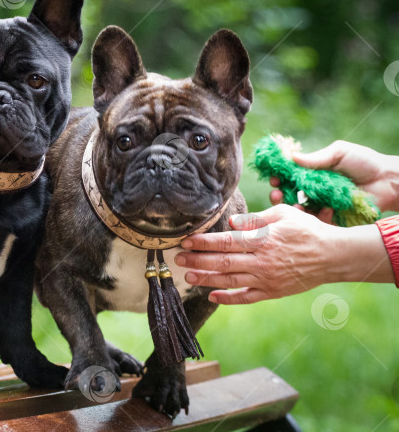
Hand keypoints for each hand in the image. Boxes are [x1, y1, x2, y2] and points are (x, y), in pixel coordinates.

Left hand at [175, 204, 393, 304]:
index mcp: (263, 240)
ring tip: (188, 276)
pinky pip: (246, 298)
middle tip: (178, 259)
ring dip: (206, 279)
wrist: (334, 256)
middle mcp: (262, 261)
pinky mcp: (273, 292)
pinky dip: (228, 298)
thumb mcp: (284, 214)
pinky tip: (212, 296)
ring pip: (230, 281)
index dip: (204, 242)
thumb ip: (255, 220)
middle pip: (223, 262)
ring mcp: (267, 279)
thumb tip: (230, 223)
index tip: (186, 241)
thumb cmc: (308, 230)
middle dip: (197, 261)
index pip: (226, 241)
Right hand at [269, 140, 398, 212]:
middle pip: (289, 194)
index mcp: (314, 173)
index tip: (273, 178)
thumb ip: (316, 158)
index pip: (289, 176)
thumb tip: (291, 157)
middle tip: (276, 194)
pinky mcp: (333, 217)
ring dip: (292, 208)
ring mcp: (323, 204)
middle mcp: (315, 189)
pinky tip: (322, 210)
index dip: (279, 177)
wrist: (389, 181)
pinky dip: (316, 216)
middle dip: (279, 195)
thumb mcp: (339, 153)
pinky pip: (318, 220)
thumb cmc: (365, 163)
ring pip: (300, 209)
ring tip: (294, 205)